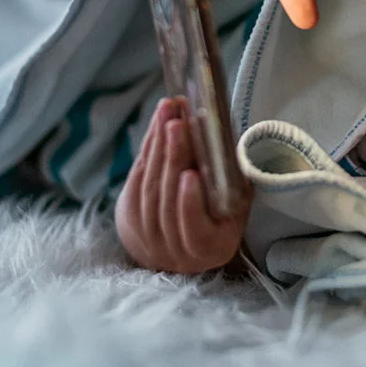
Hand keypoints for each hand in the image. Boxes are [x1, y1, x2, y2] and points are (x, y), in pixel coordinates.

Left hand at [115, 97, 251, 273]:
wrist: (184, 243)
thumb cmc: (219, 216)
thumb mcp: (236, 204)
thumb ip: (232, 180)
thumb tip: (223, 137)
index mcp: (211, 248)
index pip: (196, 232)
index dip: (189, 205)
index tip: (190, 174)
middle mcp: (176, 251)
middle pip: (166, 202)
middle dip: (172, 159)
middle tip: (177, 124)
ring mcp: (149, 238)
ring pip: (149, 190)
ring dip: (157, 148)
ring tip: (167, 116)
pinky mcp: (130, 219)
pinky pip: (135, 182)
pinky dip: (146, 153)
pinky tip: (155, 129)